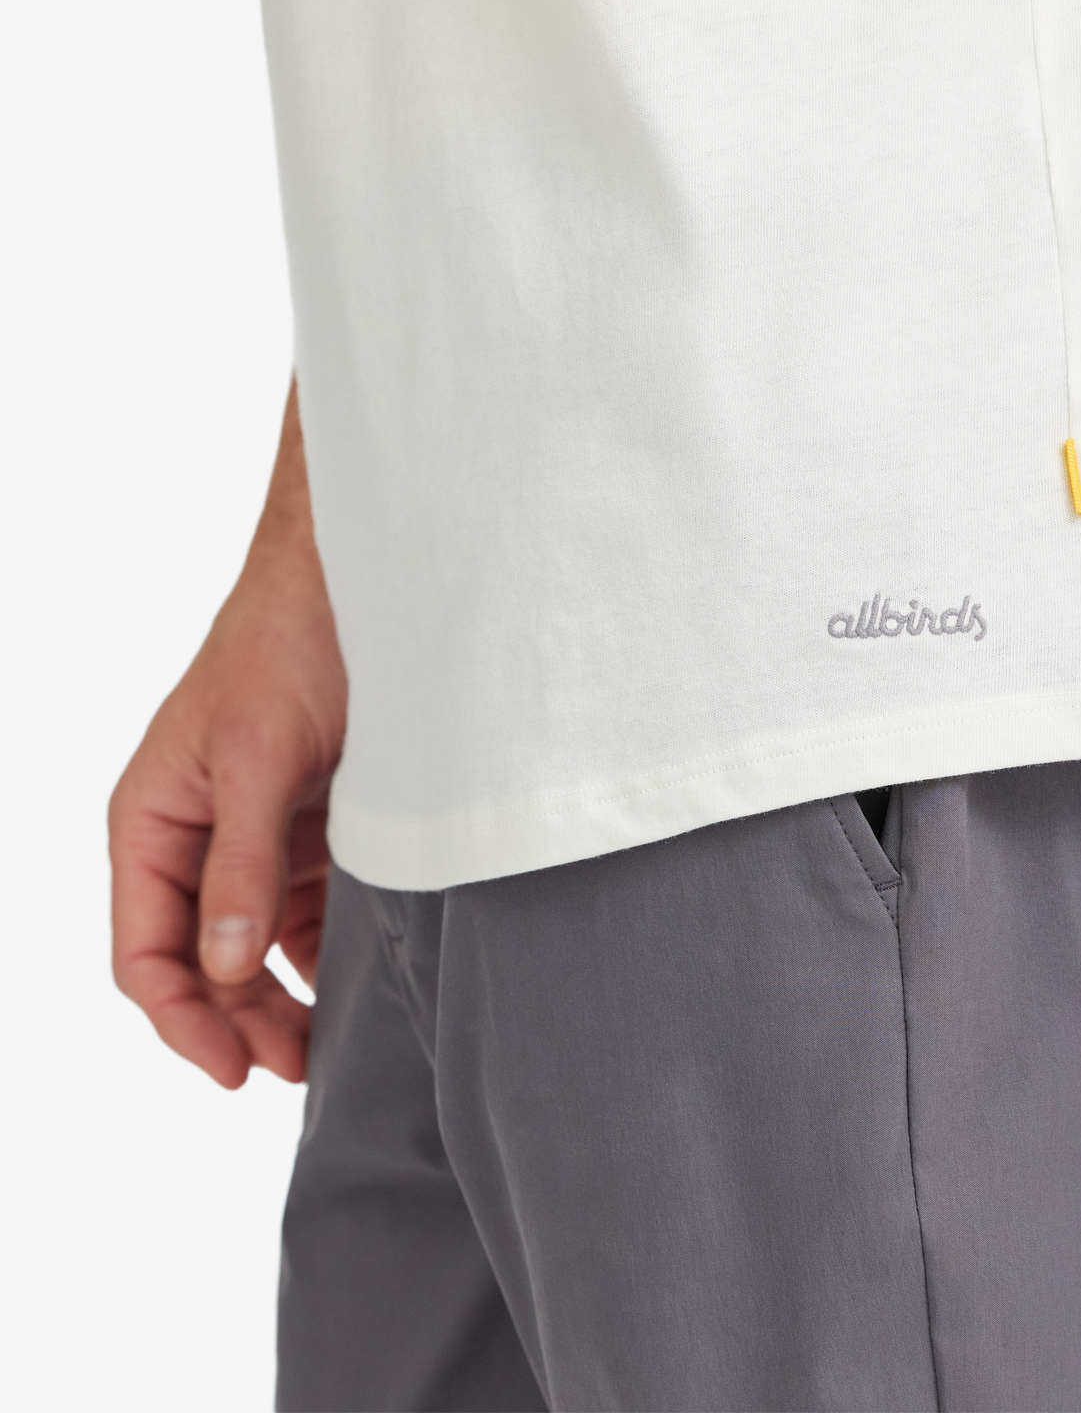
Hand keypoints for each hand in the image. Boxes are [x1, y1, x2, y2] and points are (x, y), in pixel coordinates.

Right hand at [110, 386, 346, 1087]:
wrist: (361, 584)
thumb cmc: (287, 648)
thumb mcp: (261, 758)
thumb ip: (242, 864)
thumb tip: (224, 969)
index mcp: (152, 819)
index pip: (146, 951)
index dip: (184, 1020)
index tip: (234, 1070)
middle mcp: (196, 837)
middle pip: (202, 960)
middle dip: (241, 1019)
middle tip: (297, 1069)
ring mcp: (255, 836)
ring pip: (256, 945)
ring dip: (286, 996)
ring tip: (330, 1042)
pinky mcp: (312, 828)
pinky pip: (309, 909)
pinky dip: (327, 950)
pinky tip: (358, 980)